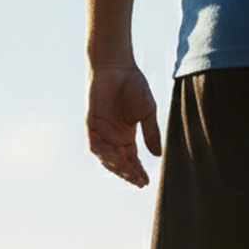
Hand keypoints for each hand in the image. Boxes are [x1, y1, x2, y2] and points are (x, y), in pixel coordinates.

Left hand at [86, 62, 161, 187]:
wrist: (117, 66)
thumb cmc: (133, 84)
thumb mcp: (147, 112)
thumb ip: (151, 133)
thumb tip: (158, 155)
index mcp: (126, 135)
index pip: (131, 159)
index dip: (138, 171)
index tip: (146, 182)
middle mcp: (112, 136)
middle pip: (119, 162)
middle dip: (128, 174)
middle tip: (139, 182)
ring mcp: (101, 131)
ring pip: (106, 158)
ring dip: (118, 167)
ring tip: (130, 175)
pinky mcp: (90, 124)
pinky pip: (95, 146)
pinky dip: (105, 155)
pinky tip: (117, 161)